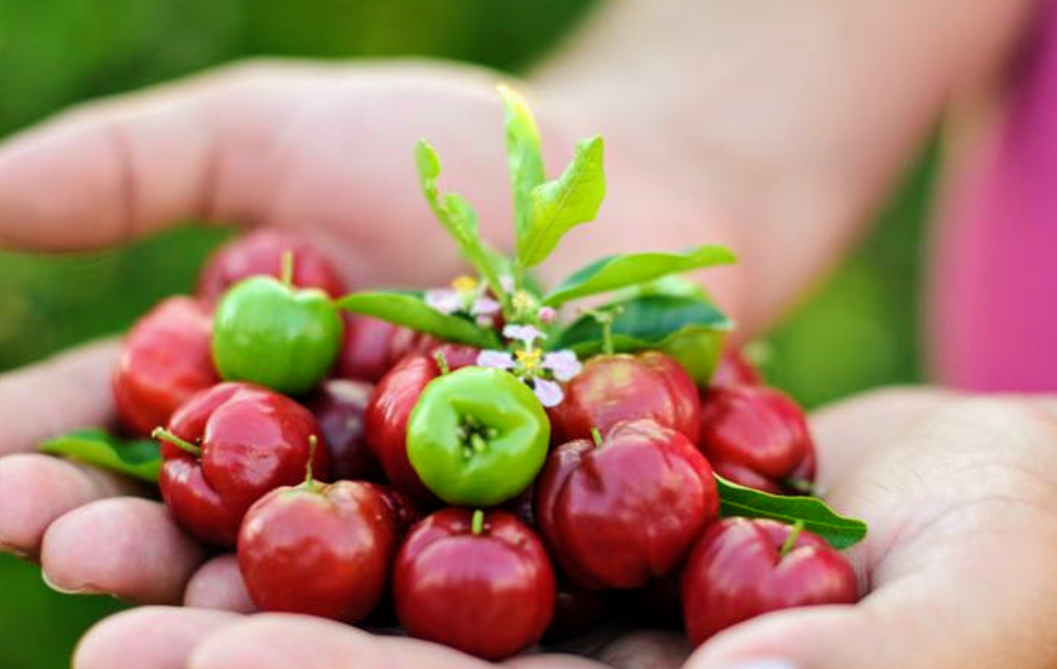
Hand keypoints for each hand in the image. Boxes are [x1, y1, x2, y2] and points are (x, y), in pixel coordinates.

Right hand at [0, 58, 736, 601]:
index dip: (48, 446)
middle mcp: (317, 458)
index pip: (126, 422)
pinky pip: (457, 577)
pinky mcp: (519, 535)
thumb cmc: (447, 147)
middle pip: (210, 512)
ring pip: (321, 563)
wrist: (626, 174)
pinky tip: (341, 619)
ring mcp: (415, 509)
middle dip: (130, 534)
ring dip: (243, 588)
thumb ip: (129, 169)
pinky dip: (400, 597)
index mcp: (248, 377)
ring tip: (181, 601)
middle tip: (59, 546)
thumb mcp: (272, 134)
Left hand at [64, 388, 1056, 668]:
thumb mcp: (954, 631)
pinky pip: (461, 476)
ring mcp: (584, 602)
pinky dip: (364, 455)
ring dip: (276, 559)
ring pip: (410, 581)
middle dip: (258, 662)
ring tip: (127, 532)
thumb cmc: (1022, 566)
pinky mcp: (588, 503)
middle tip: (109, 635)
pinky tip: (263, 422)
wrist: (1014, 479)